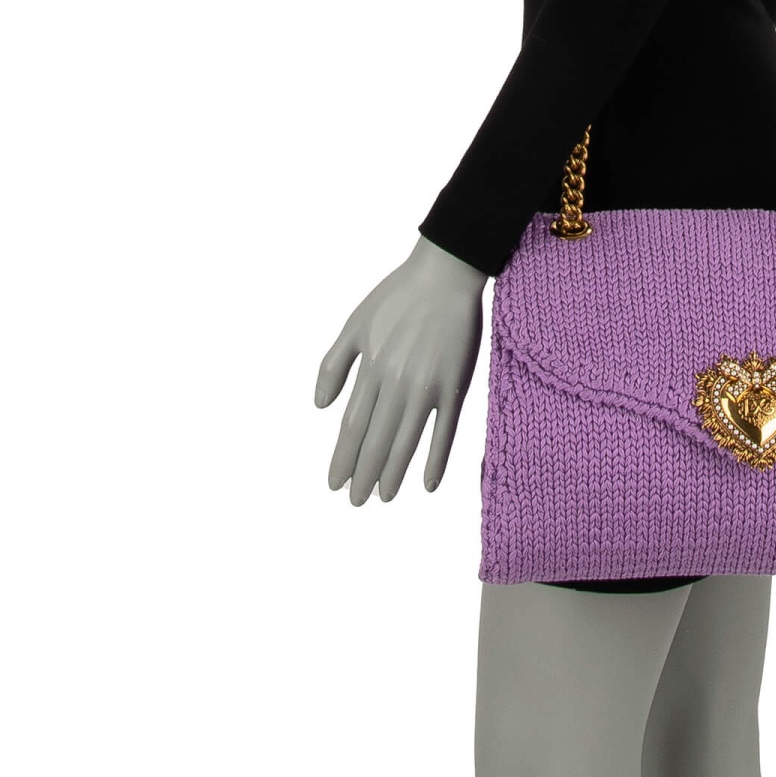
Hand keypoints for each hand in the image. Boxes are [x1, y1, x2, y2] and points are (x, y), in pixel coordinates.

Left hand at [316, 235, 487, 503]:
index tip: (335, 483)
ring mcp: (428, 386)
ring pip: (406, 441)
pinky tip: (428, 483)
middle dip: (364, 475)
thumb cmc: (397, 296)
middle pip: (376, 440)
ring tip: (385, 497)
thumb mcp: (354, 324)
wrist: (445, 274)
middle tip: (356, 501)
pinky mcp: (455, 385)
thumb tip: (320, 408)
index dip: (343, 458)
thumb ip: (334, 365)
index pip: (352, 426)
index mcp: (371, 368)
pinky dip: (436, 459)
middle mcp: (396, 383)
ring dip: (394, 473)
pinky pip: (446, 431)